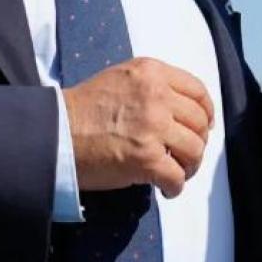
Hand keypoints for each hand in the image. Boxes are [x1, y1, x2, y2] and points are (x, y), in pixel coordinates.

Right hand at [62, 57, 213, 198]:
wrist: (55, 133)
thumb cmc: (83, 109)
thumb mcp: (122, 79)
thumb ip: (152, 87)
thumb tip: (181, 110)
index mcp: (152, 73)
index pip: (197, 90)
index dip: (206, 112)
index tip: (203, 126)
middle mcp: (157, 95)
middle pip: (199, 123)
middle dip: (198, 142)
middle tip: (187, 155)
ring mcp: (153, 127)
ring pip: (194, 150)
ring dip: (189, 166)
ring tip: (177, 172)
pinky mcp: (147, 158)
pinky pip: (177, 176)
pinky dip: (175, 187)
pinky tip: (166, 189)